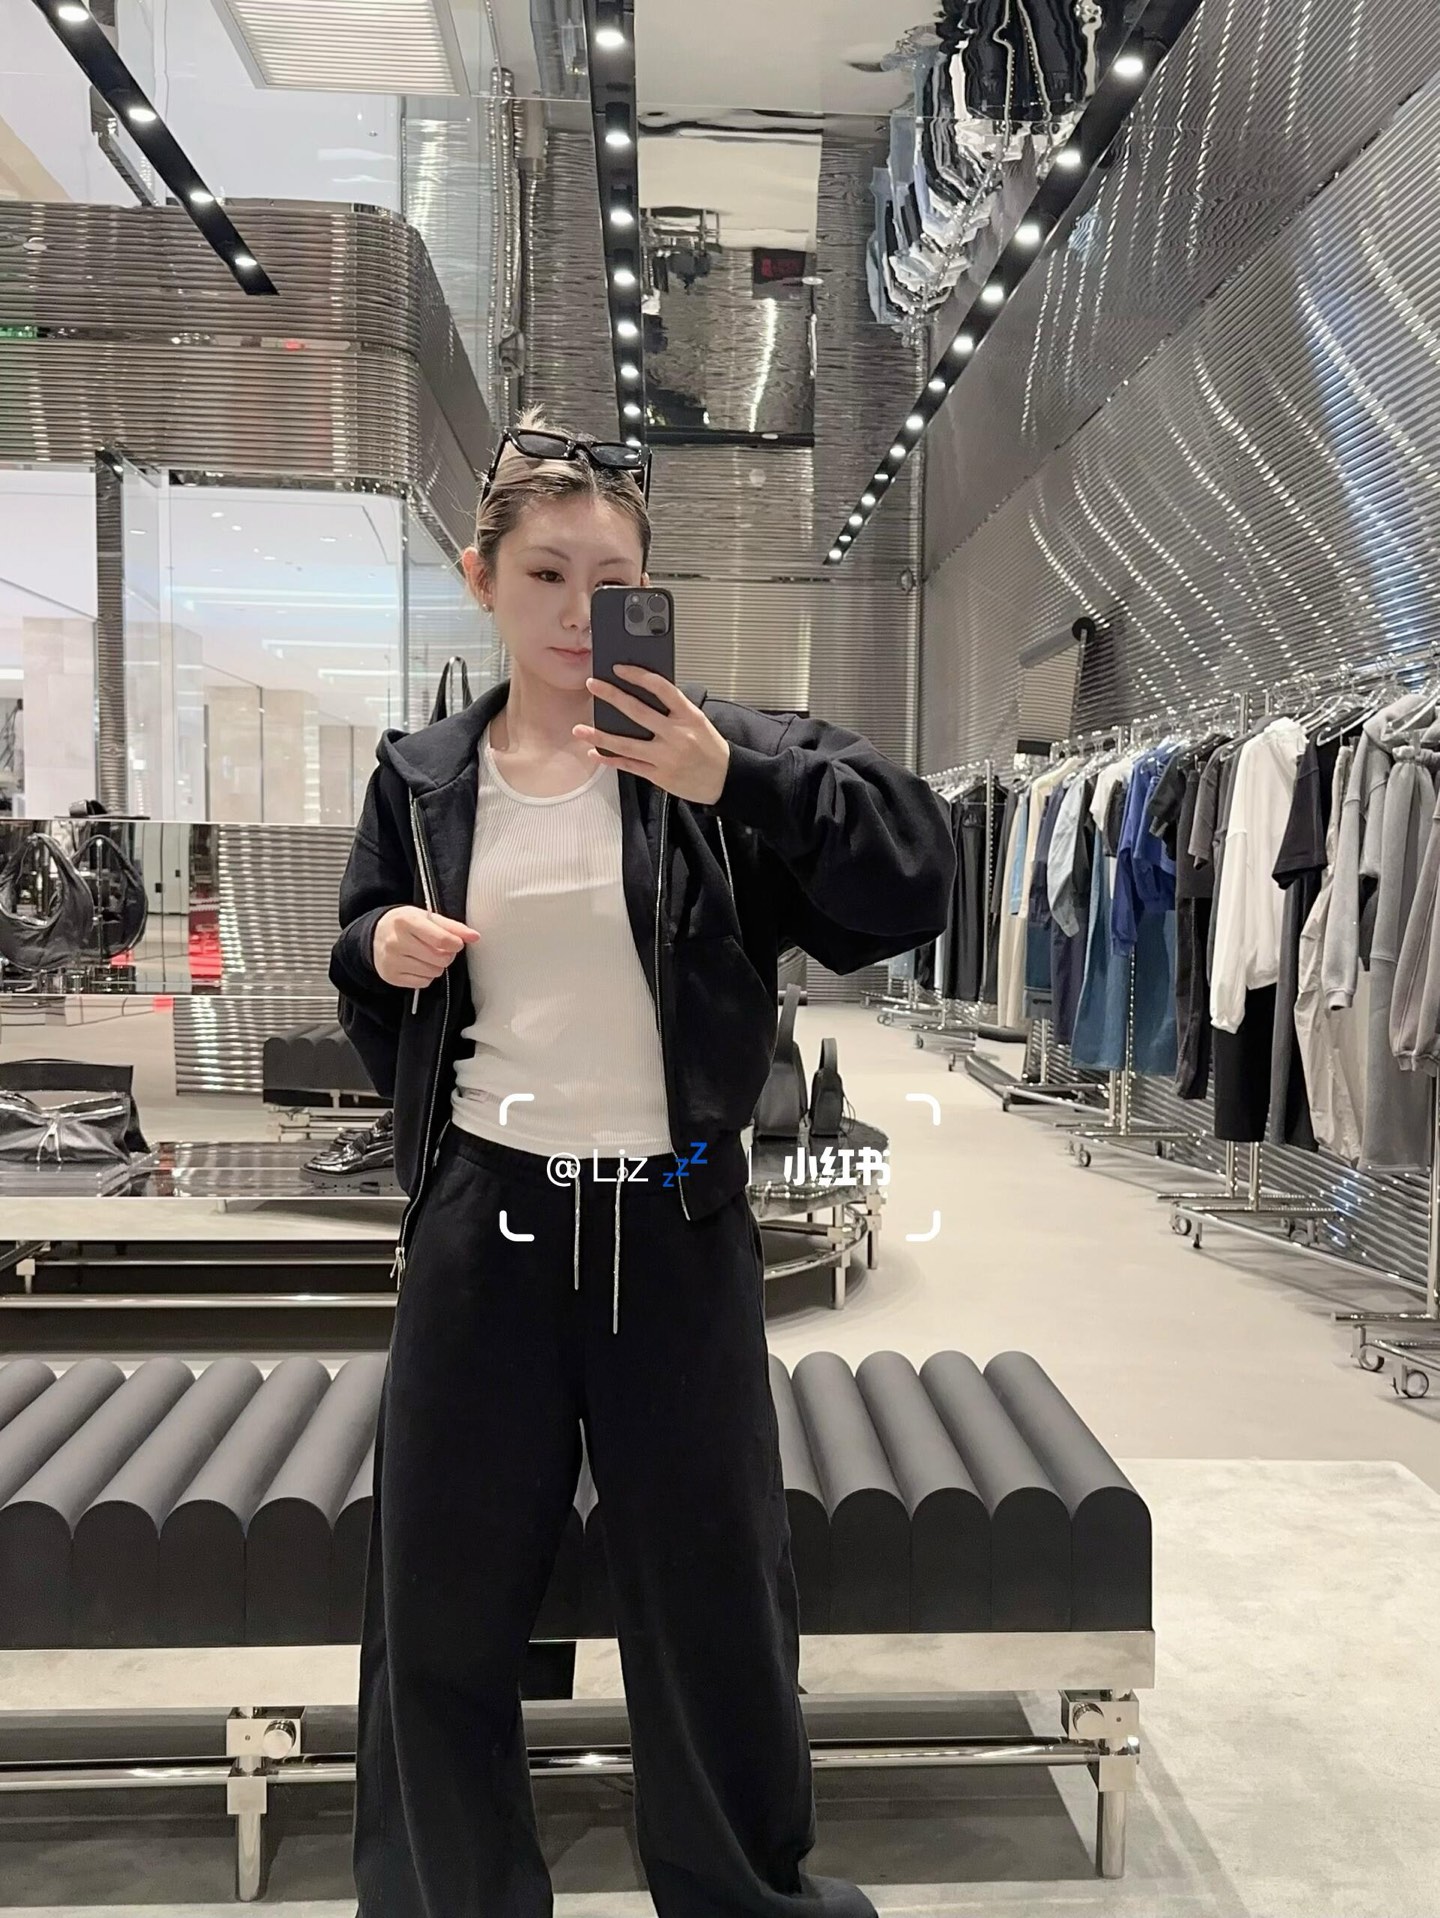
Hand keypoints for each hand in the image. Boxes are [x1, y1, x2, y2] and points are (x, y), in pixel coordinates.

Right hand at [374, 906, 477, 989]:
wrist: (375, 935)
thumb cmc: (405, 924)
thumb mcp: (427, 918)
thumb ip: (453, 927)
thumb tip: (475, 936)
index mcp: (407, 921)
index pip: (441, 939)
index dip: (455, 944)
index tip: (457, 943)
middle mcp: (396, 941)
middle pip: (440, 958)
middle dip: (446, 956)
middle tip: (440, 949)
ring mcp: (392, 960)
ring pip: (433, 972)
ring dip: (437, 966)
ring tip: (427, 956)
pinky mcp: (391, 976)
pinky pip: (423, 983)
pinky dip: (426, 976)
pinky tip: (417, 965)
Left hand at [574, 665, 730, 805]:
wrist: (726, 780)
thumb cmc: (710, 748)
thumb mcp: (698, 721)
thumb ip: (674, 710)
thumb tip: (643, 695)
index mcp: (689, 716)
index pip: (661, 688)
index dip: (638, 676)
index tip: (619, 669)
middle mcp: (677, 735)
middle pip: (638, 712)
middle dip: (611, 696)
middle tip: (592, 685)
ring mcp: (666, 757)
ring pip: (626, 744)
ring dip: (599, 735)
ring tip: (579, 728)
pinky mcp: (660, 776)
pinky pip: (630, 766)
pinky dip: (611, 759)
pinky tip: (595, 753)